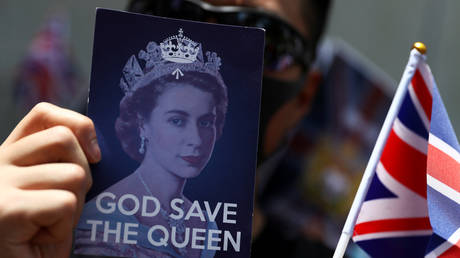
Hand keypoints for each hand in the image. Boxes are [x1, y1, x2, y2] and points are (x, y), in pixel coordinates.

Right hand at [0, 103, 100, 257]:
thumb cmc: (40, 234)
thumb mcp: (53, 189)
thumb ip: (64, 162)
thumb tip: (96, 148)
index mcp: (9, 155)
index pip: (44, 114)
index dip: (78, 124)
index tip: (95, 154)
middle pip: (65, 138)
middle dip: (83, 173)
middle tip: (66, 205)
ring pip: (73, 173)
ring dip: (75, 205)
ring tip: (52, 223)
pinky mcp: (6, 209)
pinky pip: (65, 203)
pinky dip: (65, 225)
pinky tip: (43, 237)